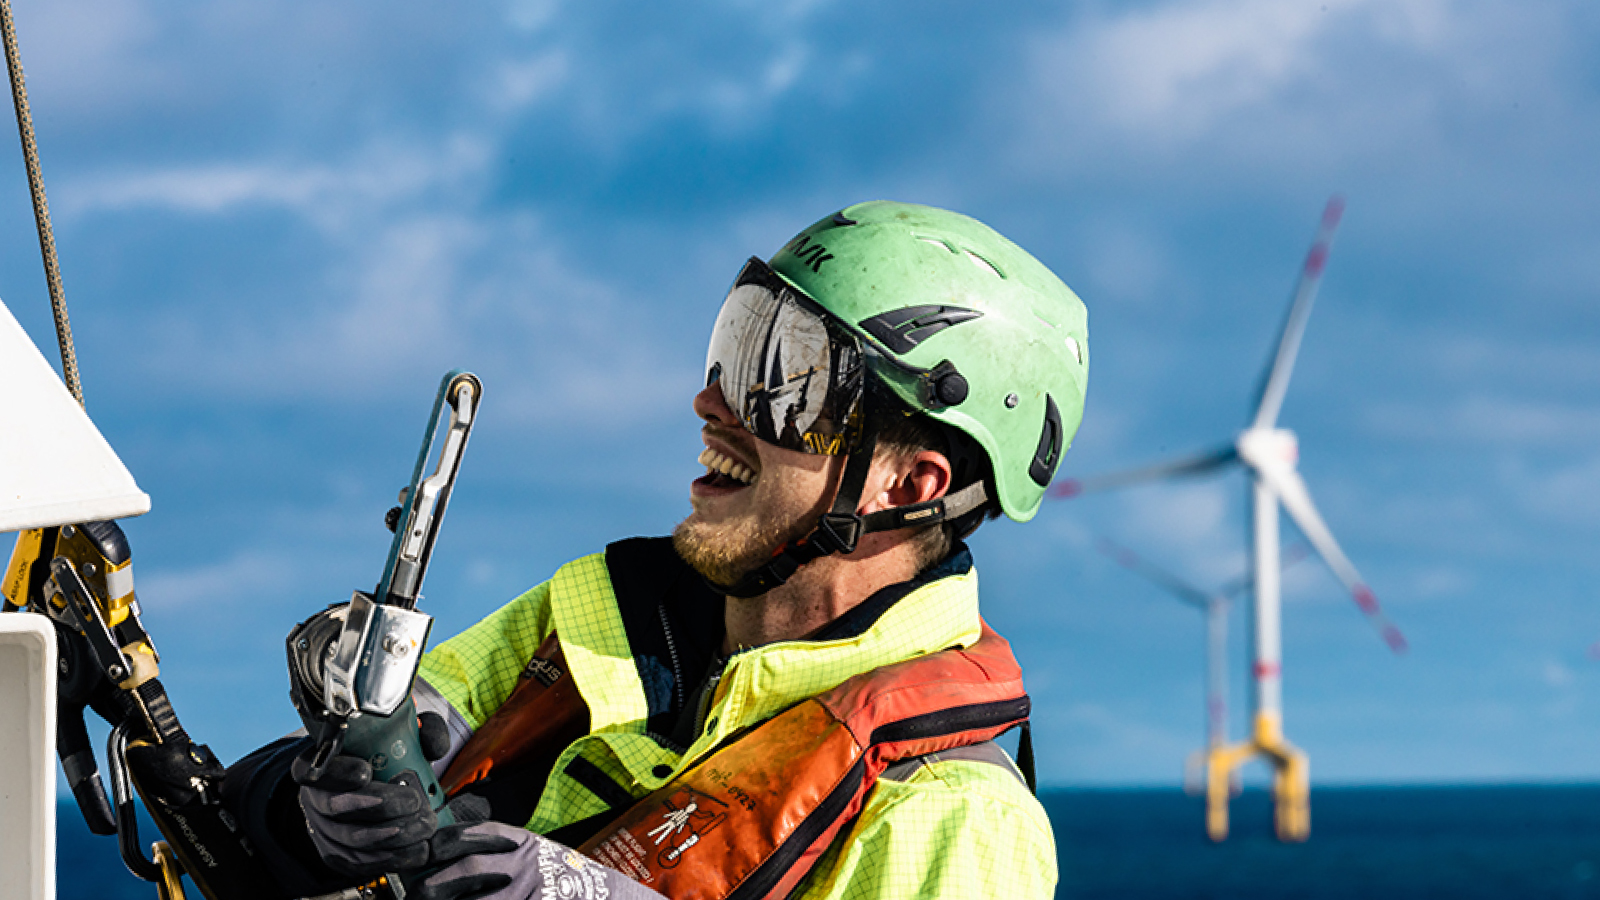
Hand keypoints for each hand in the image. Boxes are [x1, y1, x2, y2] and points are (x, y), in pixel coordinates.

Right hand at [292, 712, 452, 877]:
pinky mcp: (336, 855)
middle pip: (336, 806)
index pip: (310, 767)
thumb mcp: (402, 739)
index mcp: (323, 763)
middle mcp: (316, 797)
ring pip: (351, 839)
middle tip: (414, 801)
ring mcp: (323, 829)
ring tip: (424, 826)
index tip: (366, 772)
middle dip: (381, 805)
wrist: (376, 794)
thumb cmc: (385, 762)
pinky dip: (392, 858)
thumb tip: (434, 746)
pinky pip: (359, 863)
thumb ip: (419, 735)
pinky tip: (417, 850)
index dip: (337, 772)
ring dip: (393, 836)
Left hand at [418, 823, 666, 899]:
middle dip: (432, 886)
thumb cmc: (553, 872)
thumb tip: (437, 852)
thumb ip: (490, 848)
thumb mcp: (525, 848)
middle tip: (414, 895)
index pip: (464, 836)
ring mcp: (525, 891)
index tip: (414, 857)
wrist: (600, 894)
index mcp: (514, 840)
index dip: (434, 847)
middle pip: (465, 871)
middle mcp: (520, 862)